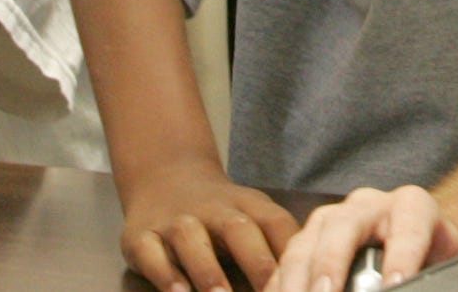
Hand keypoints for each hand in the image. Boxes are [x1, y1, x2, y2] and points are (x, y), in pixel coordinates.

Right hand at [122, 159, 301, 291]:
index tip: (306, 279)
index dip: (291, 252)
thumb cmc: (221, 213)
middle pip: (239, 230)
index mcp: (249, 205)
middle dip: (257, 262)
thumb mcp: (254, 216)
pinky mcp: (141, 236)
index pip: (276, 224)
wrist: (165, 177)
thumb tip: (315, 274)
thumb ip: (280, 243)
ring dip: (208, 271)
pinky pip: (152, 254)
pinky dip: (165, 274)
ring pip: (192, 241)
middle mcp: (213, 210)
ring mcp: (176, 221)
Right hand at [268, 190, 457, 291]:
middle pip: (344, 228)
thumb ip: (428, 276)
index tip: (394, 285)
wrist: (417, 239)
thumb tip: (408, 285)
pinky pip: (285, 261)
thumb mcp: (443, 264)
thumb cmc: (434, 256)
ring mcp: (333, 217)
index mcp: (412, 207)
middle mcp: (369, 205)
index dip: (402, 259)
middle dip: (331, 265)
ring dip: (295, 280)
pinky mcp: (308, 237)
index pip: (409, 230)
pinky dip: (279, 285)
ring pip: (305, 243)